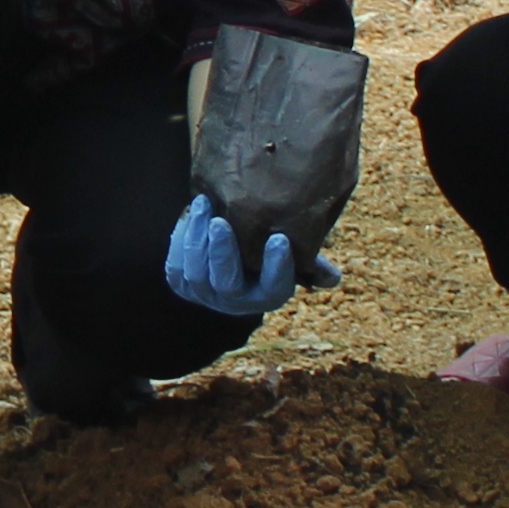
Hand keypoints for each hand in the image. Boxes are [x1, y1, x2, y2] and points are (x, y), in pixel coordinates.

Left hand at [162, 196, 305, 318]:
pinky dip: (180, 240)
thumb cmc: (267, 248)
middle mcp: (236, 303)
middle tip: (220, 222)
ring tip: (203, 204)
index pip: (275, 287)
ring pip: (195, 273)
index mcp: (269, 296)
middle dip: (222, 253)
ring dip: (197, 238)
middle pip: (226, 283)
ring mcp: (205, 296)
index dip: (277, 266)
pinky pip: (175, 267)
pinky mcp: (182, 284)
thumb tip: (333, 278)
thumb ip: (309, 260)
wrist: (233, 252)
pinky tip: (190, 215)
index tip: (279, 239)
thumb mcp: (292, 253)